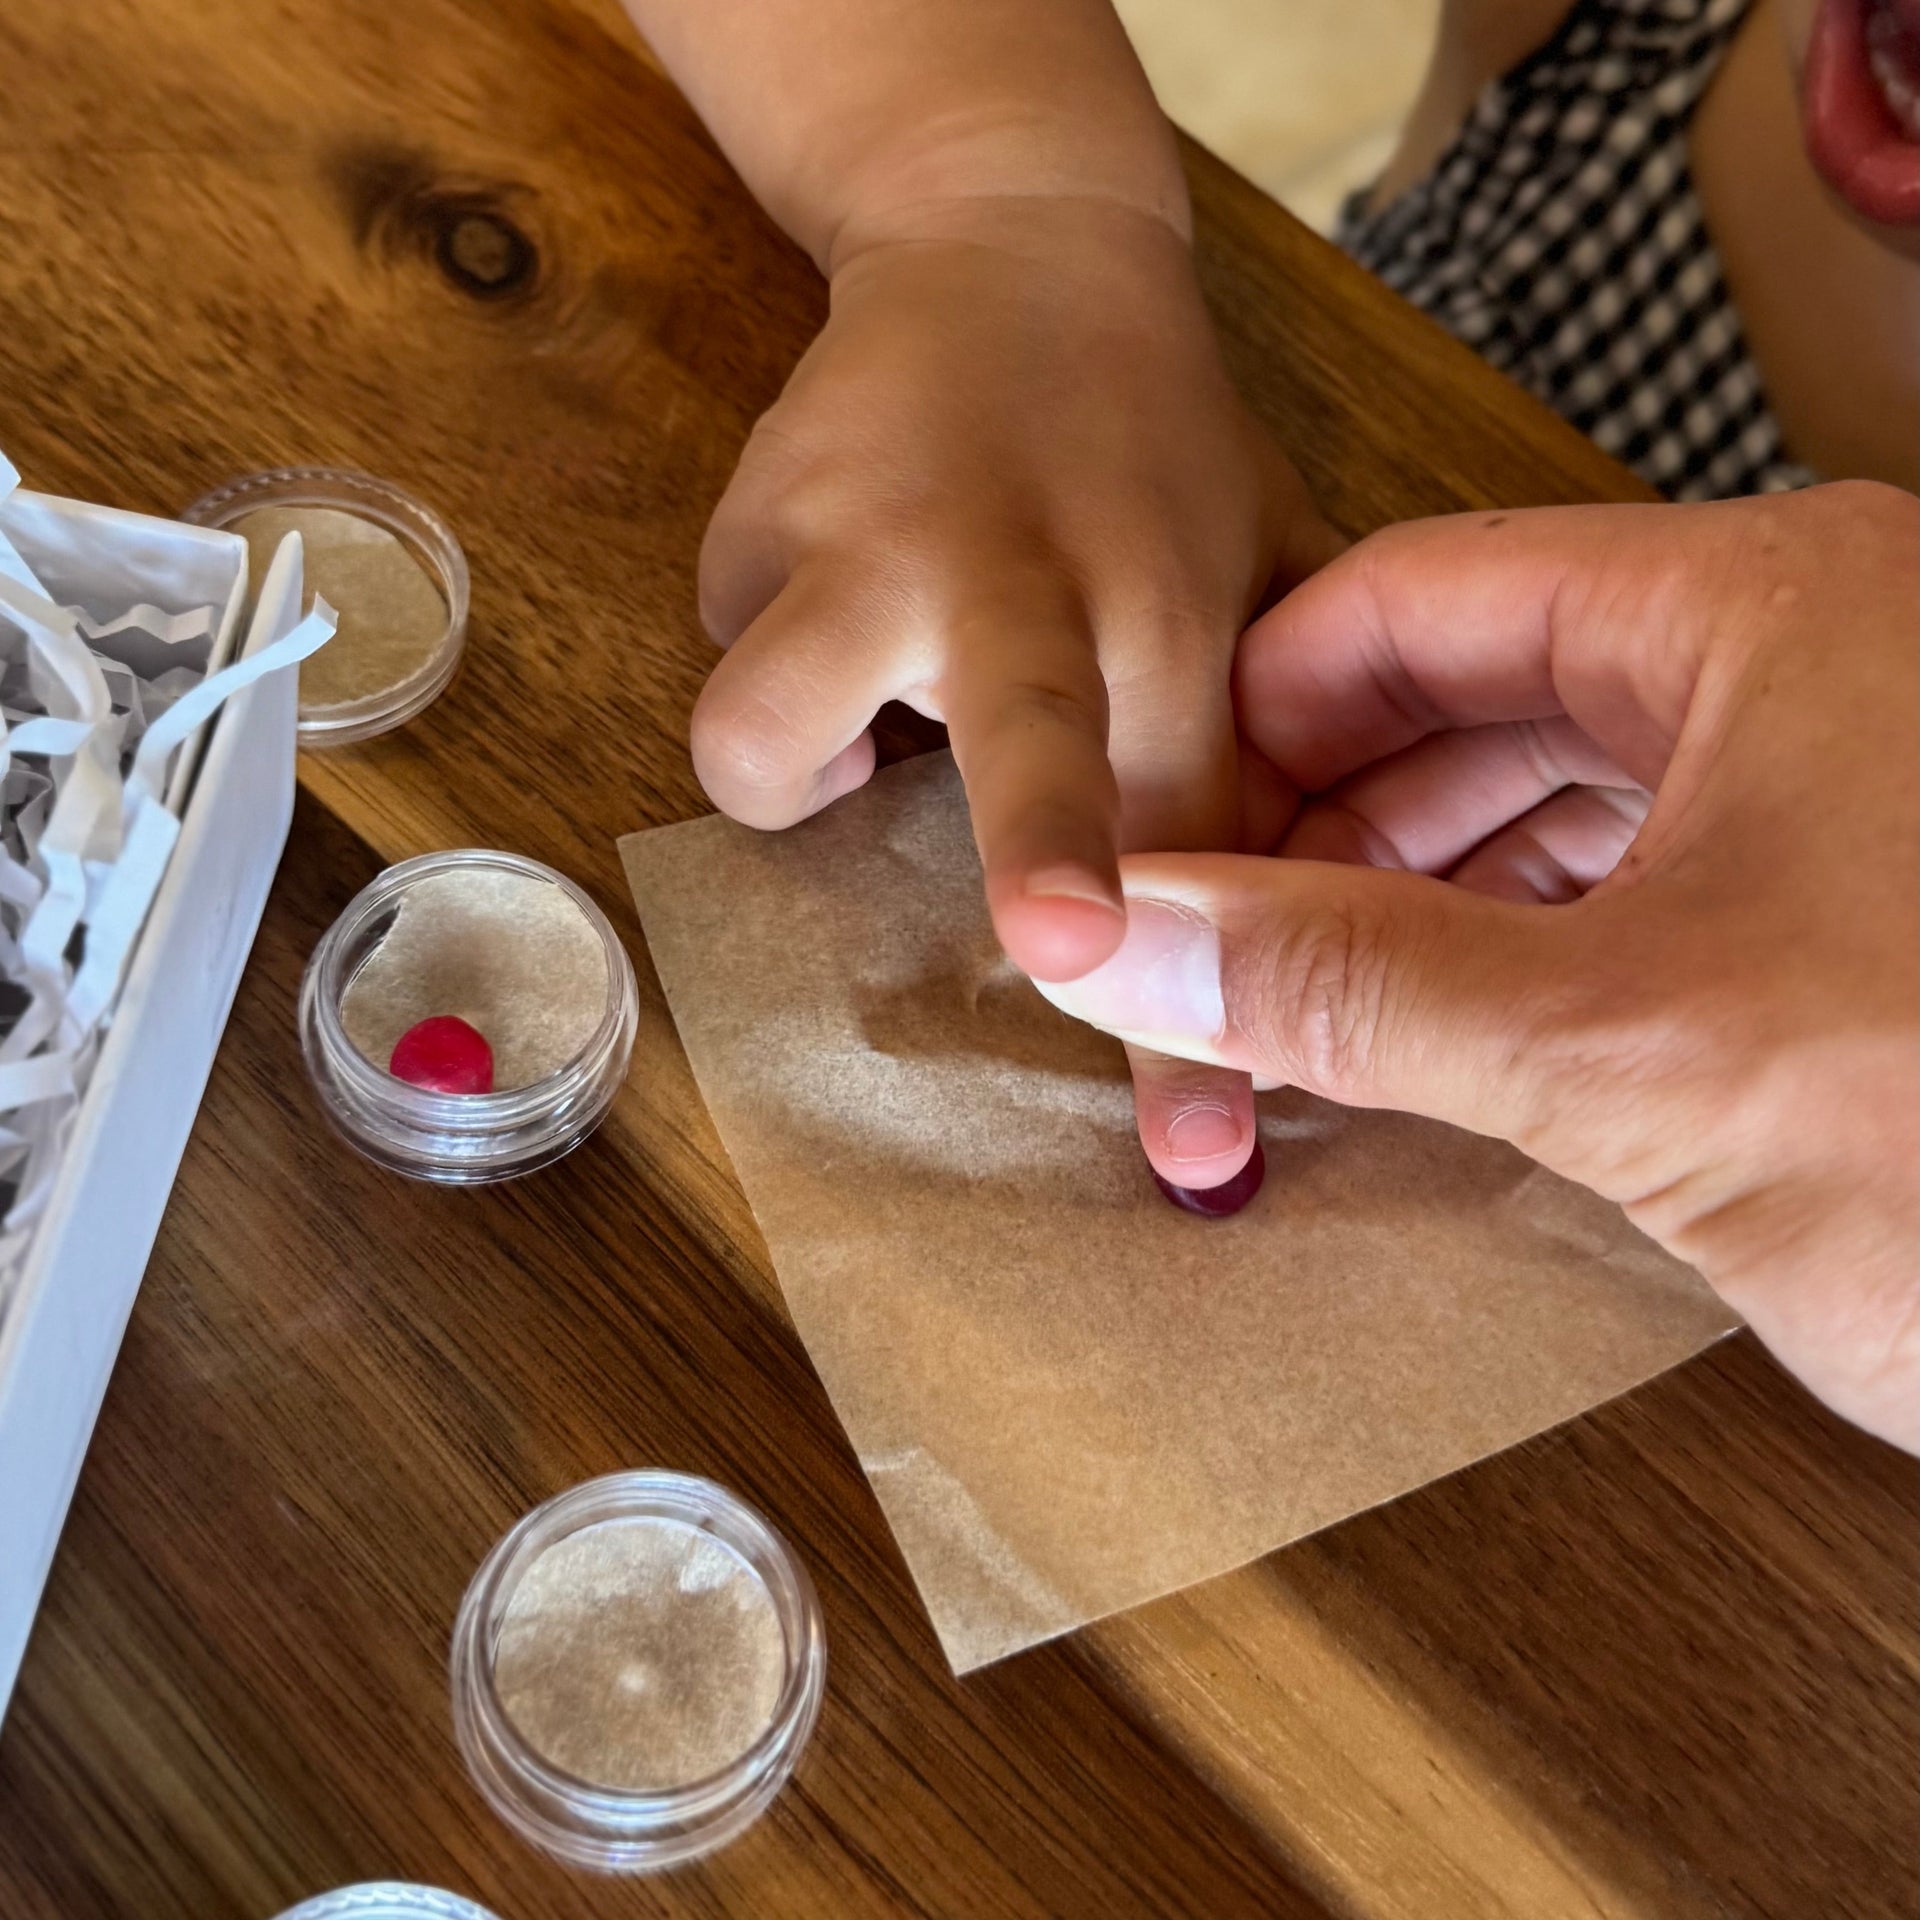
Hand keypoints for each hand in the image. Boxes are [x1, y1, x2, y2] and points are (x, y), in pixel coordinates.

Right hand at [692, 193, 1339, 1186]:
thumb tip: (1299, 953)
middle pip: (1030, 746)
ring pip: (764, 745)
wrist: (1008, 241)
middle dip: (1042, 856)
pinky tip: (838, 614)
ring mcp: (873, 544)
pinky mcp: (755, 525)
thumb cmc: (1151, 453)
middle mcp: (1035, 584)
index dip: (1191, 1022)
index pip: (1199, 842)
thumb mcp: (1261, 570)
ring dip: (794, 776)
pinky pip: (734, 691)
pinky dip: (774, 692)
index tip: (1200, 1162)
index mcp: (1174, 617)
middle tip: (1061, 957)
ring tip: (863, 708)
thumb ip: (1279, 747)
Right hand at [1037, 485, 1918, 1448]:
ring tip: (1295, 1007)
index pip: (1412, 596)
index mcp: (1763, 602)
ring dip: (1407, 892)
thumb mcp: (1623, 1057)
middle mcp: (1812, 649)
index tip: (1150, 838)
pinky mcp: (1859, 889)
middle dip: (1319, 819)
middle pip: (1472, 687)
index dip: (1250, 713)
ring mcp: (1846, 767)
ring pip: (1550, 788)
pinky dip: (1512, 943)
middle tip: (1202, 946)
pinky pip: (1632, 872)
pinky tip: (1436, 1031)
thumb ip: (1339, 983)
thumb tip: (1118, 937)